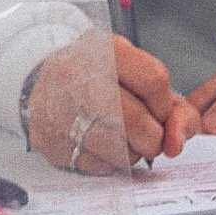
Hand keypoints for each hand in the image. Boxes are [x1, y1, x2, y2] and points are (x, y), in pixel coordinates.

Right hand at [24, 32, 200, 172]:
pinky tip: (99, 146)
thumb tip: (177, 142)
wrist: (39, 83)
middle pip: (135, 120)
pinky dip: (107, 163)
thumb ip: (174, 108)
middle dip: (152, 139)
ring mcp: (59, 107)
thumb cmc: (97, 80)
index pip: (155, 81)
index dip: (165, 107)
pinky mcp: (49, 138)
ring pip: (116, 148)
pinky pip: (95, 164)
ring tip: (123, 141)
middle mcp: (78, 74)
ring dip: (131, 153)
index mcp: (106, 50)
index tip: (160, 113)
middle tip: (148, 139)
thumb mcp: (136, 77)